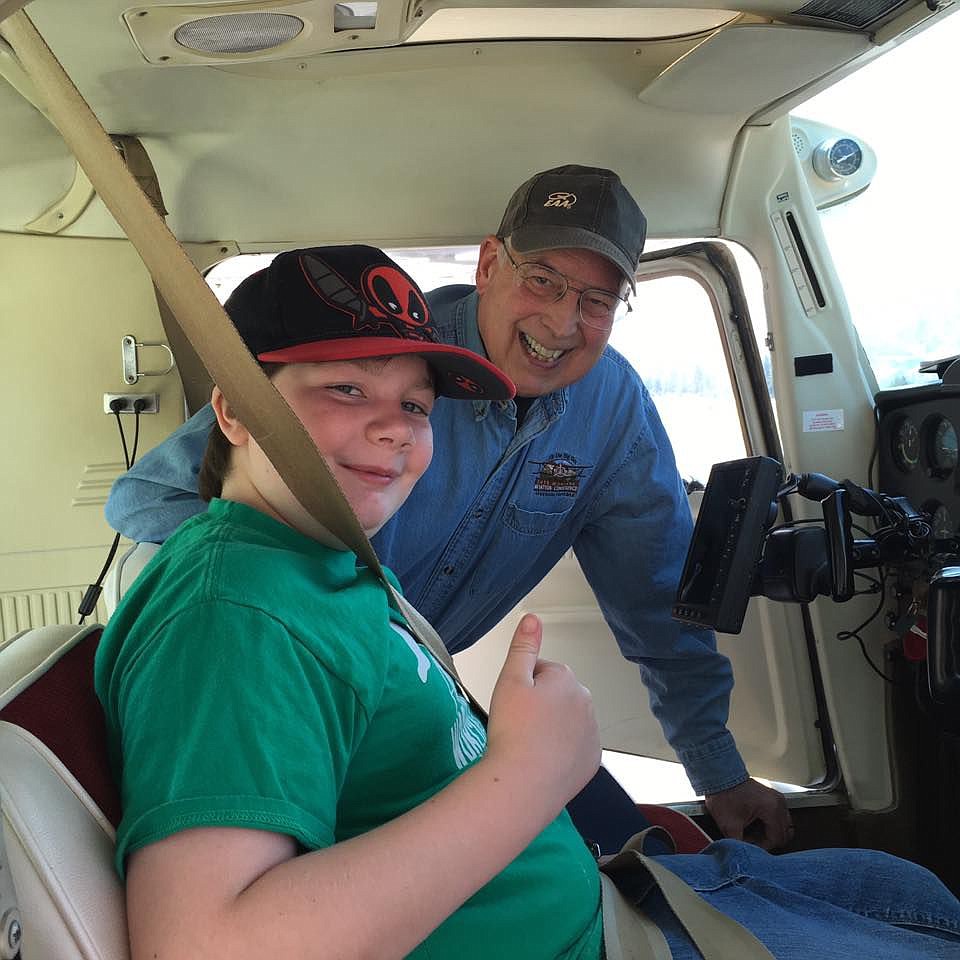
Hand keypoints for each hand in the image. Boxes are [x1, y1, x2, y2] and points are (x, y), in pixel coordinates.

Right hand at [485, 613, 600, 812]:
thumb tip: (534, 617)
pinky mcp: (592, 759)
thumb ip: (524, 647)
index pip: (539, 671)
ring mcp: (592, 732)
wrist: (523, 784)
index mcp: (565, 678)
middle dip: (539, 705)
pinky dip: (561, 750)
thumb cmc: (513, 729)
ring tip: (528, 744)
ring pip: (567, 720)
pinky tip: (543, 760)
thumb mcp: (510, 680)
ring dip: (551, 726)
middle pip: (556, 695)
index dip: (520, 686)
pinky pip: (575, 746)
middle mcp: (586, 700)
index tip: (510, 706)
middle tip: (517, 725)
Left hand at [704, 778, 792, 849]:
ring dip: (771, 832)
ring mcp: (776, 798)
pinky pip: (778, 815)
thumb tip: (742, 855)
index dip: (763, 847)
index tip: (751, 848)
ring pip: (784, 824)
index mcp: (772, 809)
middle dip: (768, 840)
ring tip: (753, 833)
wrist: (720, 775)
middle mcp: (778, 803)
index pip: (777, 838)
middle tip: (753, 841)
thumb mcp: (728, 824)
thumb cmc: (724, 794)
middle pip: (785, 832)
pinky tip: (755, 824)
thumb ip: (738, 843)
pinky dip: (770, 823)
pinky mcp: (771, 796)